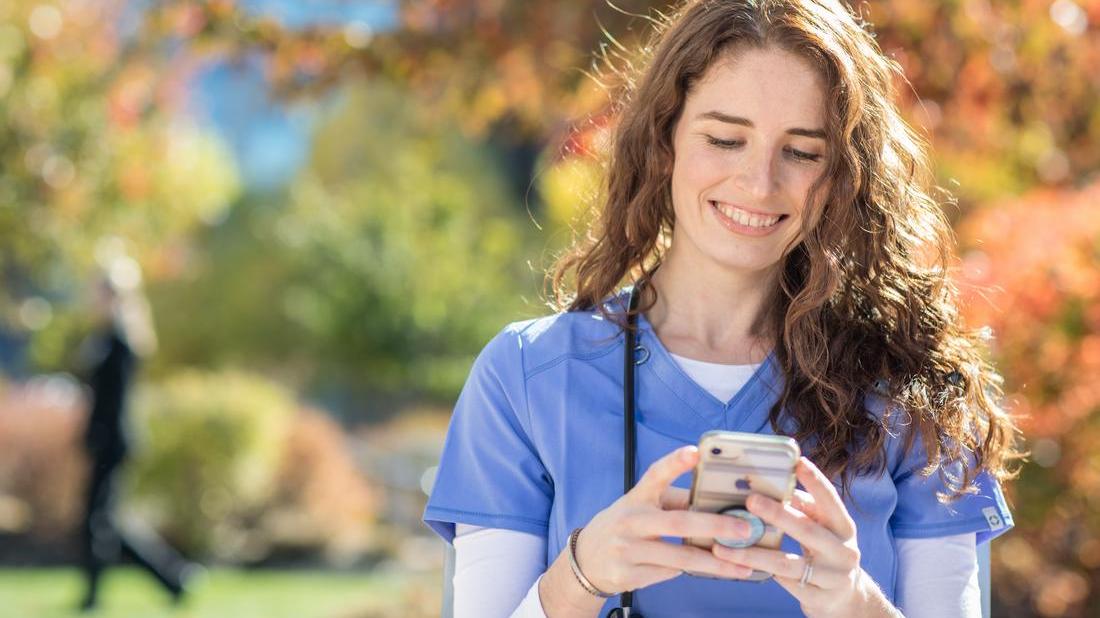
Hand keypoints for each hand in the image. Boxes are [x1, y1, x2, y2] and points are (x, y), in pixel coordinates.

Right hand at [574, 445, 755, 593]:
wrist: (587, 559)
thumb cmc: (626, 525)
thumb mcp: (641, 506)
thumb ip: (674, 502)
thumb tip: (718, 501)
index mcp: (637, 497)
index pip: (655, 474)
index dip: (675, 462)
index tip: (695, 451)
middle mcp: (630, 520)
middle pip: (678, 522)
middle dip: (715, 526)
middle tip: (744, 529)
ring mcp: (627, 549)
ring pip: (680, 557)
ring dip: (716, 563)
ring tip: (744, 565)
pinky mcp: (628, 574)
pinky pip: (670, 574)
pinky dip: (693, 573)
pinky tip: (713, 572)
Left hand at [711, 456, 896, 617]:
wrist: (845, 598)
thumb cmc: (826, 551)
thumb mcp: (823, 528)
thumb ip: (804, 507)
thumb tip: (774, 483)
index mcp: (844, 528)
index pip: (831, 501)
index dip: (816, 482)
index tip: (798, 462)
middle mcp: (843, 552)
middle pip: (808, 531)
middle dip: (778, 515)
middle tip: (751, 500)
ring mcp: (832, 578)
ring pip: (787, 564)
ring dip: (753, 553)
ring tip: (723, 546)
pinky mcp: (818, 599)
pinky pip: (783, 583)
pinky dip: (759, 572)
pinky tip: (736, 566)